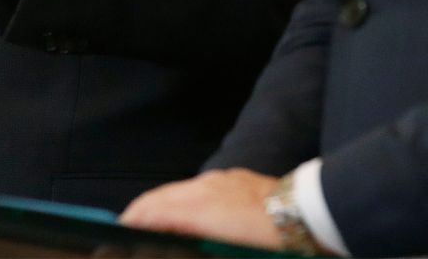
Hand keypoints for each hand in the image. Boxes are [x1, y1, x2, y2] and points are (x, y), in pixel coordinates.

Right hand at [121, 169, 284, 248]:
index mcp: (198, 208)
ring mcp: (219, 180)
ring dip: (161, 206)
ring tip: (152, 225)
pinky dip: (182, 199)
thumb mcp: (226, 250)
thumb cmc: (271, 242)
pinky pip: (197, 187)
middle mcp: (204, 188)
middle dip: (140, 213)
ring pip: (178, 190)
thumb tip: (177, 241)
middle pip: (159, 197)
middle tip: (128, 230)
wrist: (309, 214)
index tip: (117, 233)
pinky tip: (187, 213)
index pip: (151, 211)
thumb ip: (193, 242)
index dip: (131, 222)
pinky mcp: (234, 178)